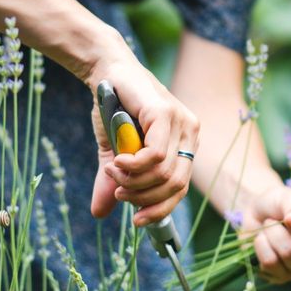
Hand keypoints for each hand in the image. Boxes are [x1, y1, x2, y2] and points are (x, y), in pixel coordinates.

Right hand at [87, 40, 199, 226]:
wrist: (105, 70)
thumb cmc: (114, 109)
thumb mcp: (114, 154)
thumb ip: (113, 182)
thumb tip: (100, 214)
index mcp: (184, 145)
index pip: (180, 189)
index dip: (160, 210)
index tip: (136, 220)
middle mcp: (190, 134)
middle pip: (175, 185)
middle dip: (144, 197)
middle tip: (119, 190)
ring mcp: (181, 123)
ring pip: (164, 172)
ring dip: (133, 181)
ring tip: (113, 172)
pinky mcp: (166, 114)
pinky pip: (156, 155)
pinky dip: (134, 166)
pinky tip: (117, 162)